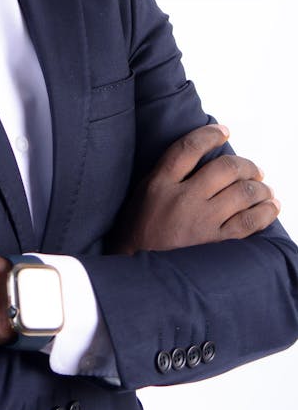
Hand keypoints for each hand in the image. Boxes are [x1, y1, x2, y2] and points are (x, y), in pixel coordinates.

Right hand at [111, 124, 280, 254]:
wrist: (139, 277)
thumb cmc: (139, 235)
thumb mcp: (142, 197)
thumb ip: (165, 176)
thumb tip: (195, 157)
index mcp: (159, 184)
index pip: (188, 148)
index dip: (209, 135)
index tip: (223, 131)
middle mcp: (182, 199)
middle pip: (224, 168)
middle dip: (245, 165)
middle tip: (253, 169)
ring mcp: (201, 222)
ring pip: (243, 193)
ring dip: (259, 186)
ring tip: (264, 188)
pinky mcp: (215, 244)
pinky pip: (250, 222)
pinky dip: (266, 211)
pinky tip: (271, 206)